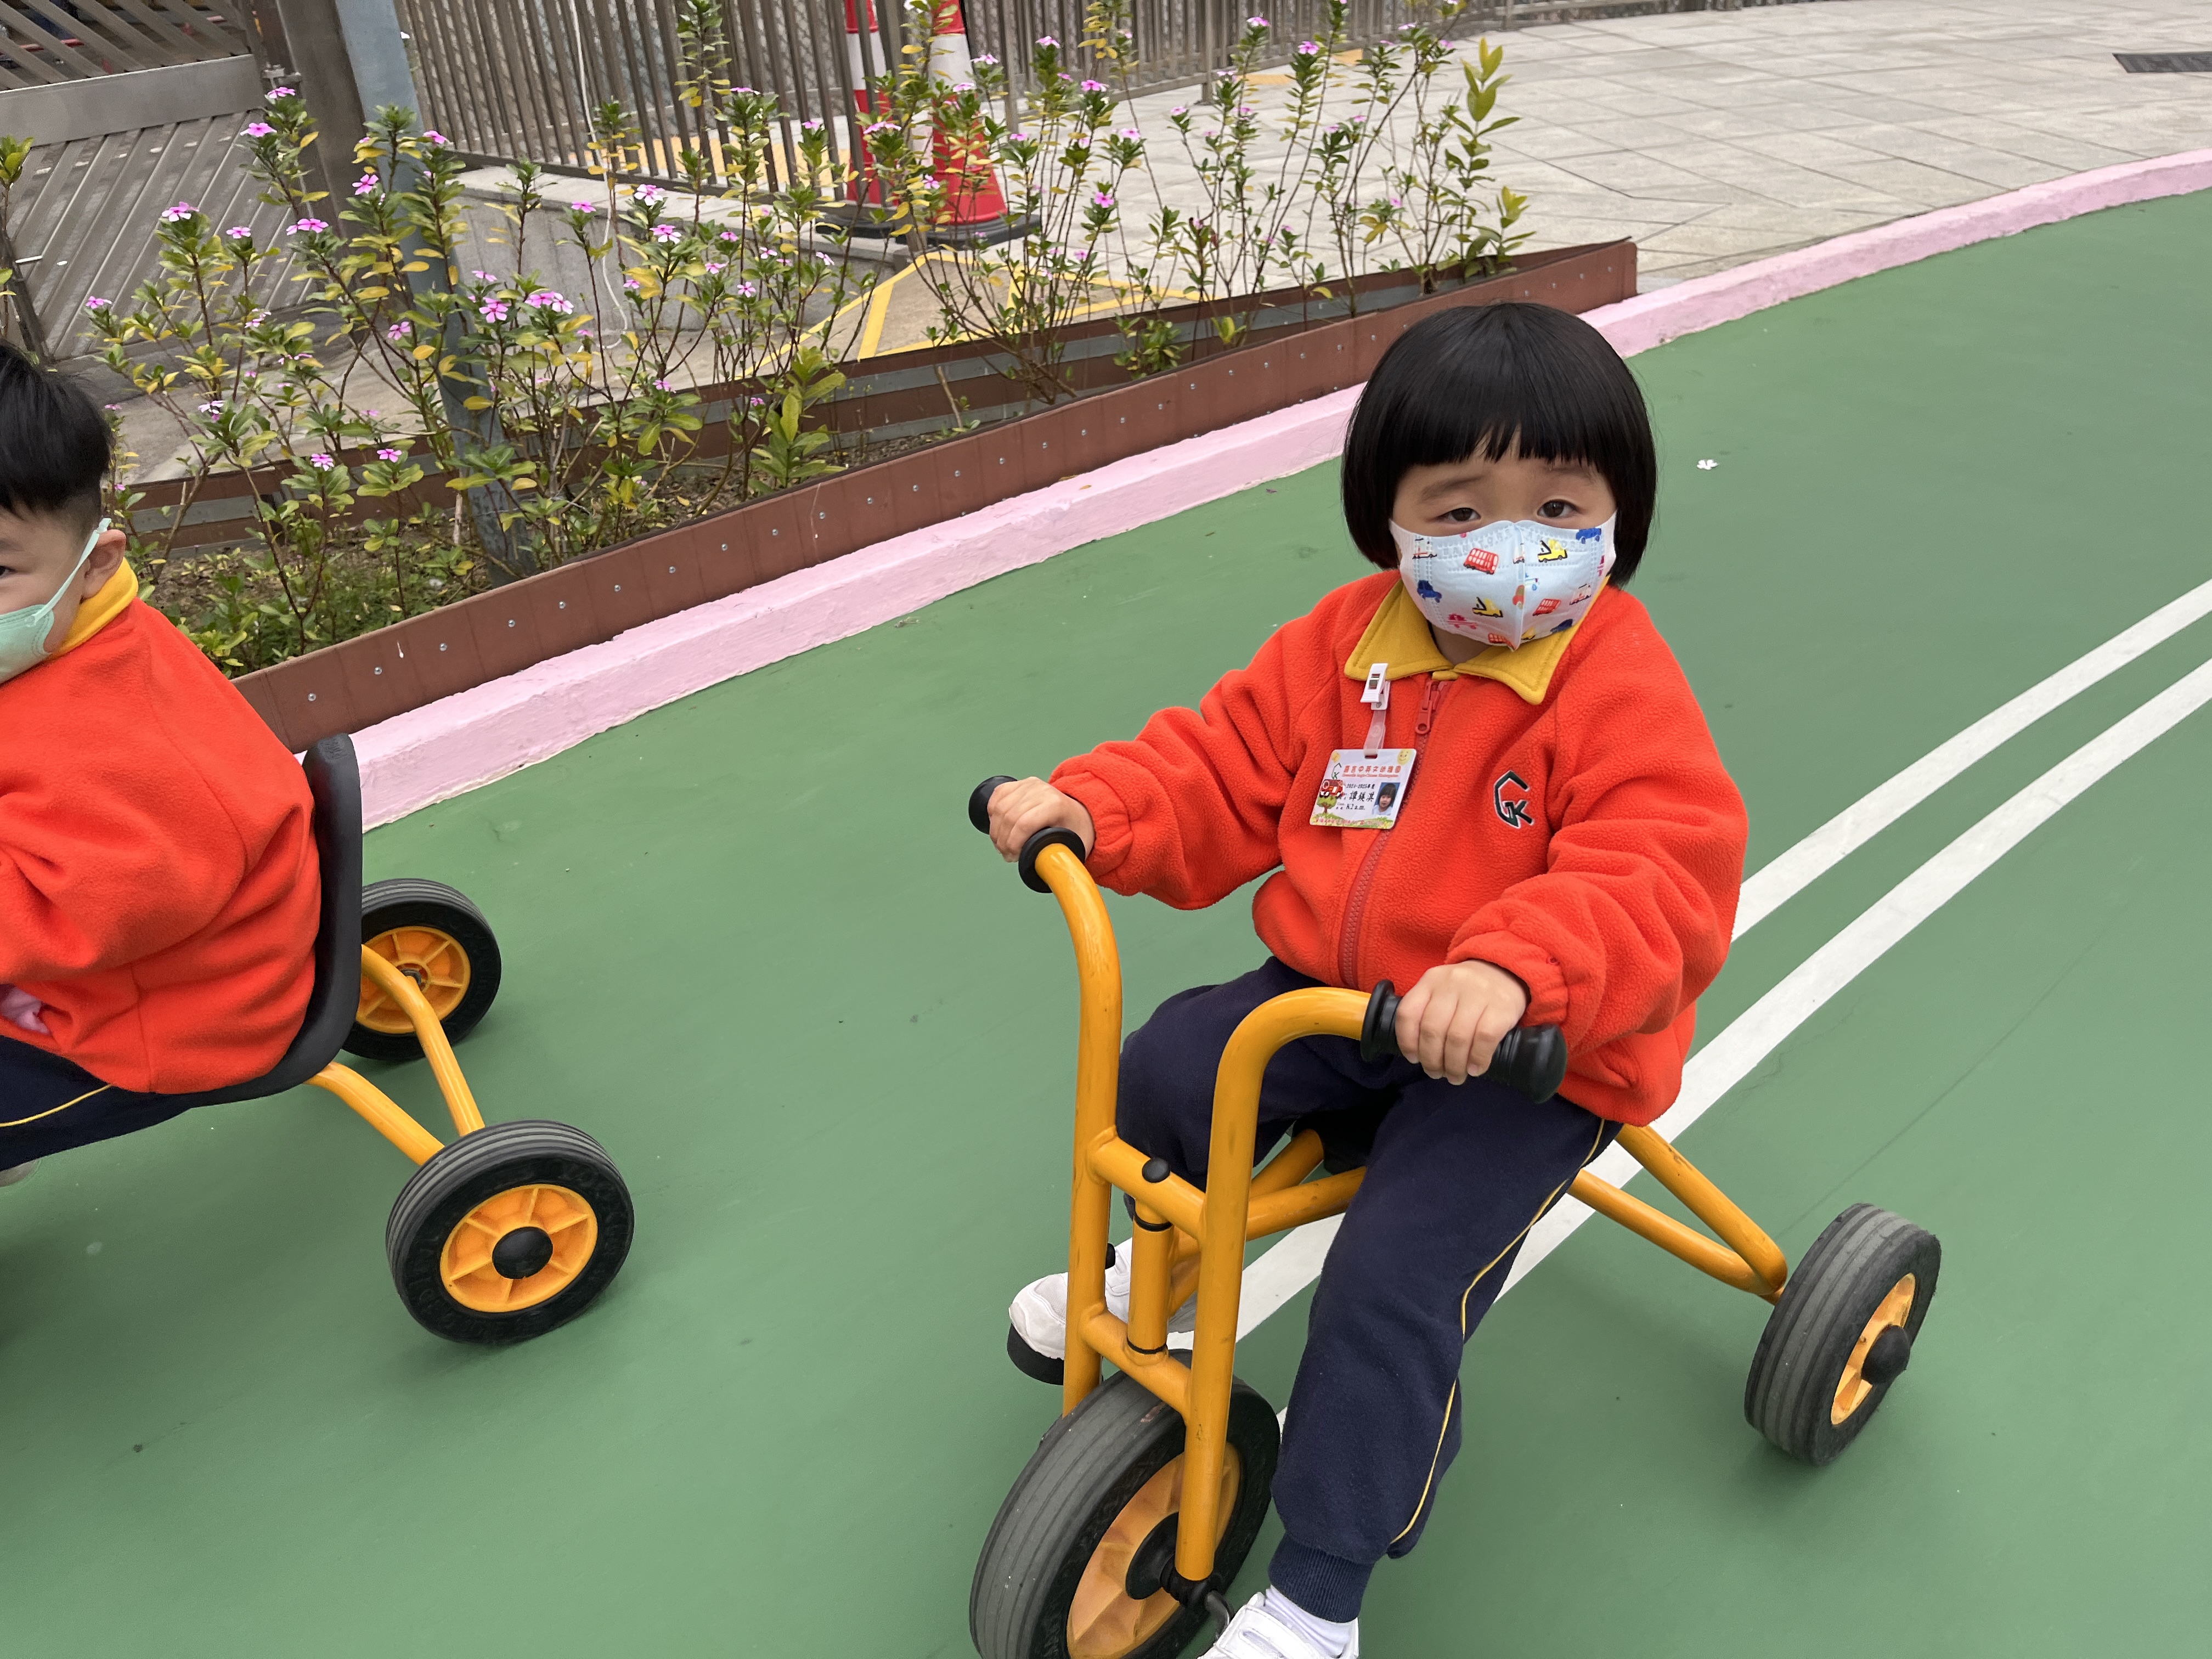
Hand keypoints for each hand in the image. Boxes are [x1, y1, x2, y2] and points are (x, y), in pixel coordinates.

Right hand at [986, 776, 1094, 864]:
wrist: (1077, 811)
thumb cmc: (1075, 829)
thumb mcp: (1073, 845)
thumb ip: (1060, 858)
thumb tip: (1044, 871)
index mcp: (1056, 804)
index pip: (1025, 823)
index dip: (1013, 843)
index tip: (1013, 856)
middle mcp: (1041, 790)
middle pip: (1009, 817)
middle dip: (1003, 840)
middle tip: (1006, 854)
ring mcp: (1028, 785)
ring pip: (1000, 808)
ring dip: (995, 830)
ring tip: (1001, 845)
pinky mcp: (1018, 784)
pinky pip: (997, 796)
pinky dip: (992, 813)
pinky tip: (998, 827)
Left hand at [1394, 960, 1529, 1084]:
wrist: (1506, 970)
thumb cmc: (1467, 990)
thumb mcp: (1441, 990)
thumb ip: (1427, 1012)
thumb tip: (1419, 1054)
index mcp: (1431, 980)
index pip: (1408, 1013)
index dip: (1407, 1042)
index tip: (1414, 1059)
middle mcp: (1451, 984)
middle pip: (1432, 1030)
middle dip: (1432, 1060)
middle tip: (1436, 1073)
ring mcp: (1478, 993)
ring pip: (1457, 1038)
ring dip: (1454, 1065)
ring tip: (1455, 1076)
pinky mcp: (1502, 1006)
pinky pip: (1484, 1039)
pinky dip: (1477, 1059)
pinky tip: (1474, 1069)